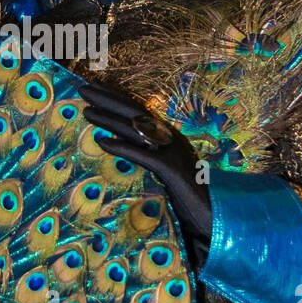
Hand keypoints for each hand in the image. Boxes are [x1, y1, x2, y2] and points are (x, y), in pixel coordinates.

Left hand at [78, 81, 212, 263]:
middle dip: (106, 99)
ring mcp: (172, 153)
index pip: (139, 112)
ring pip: (135, 130)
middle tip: (81, 88)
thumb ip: (153, 159)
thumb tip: (130, 149)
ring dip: (107, 119)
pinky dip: (121, 147)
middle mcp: (170, 140)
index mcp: (168, 138)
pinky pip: (141, 155)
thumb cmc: (195, 198)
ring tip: (85, 111)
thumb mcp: (169, 173)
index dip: (116, 98)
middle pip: (134, 113)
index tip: (96, 88)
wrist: (220, 214)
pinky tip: (101, 142)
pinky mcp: (171, 170)